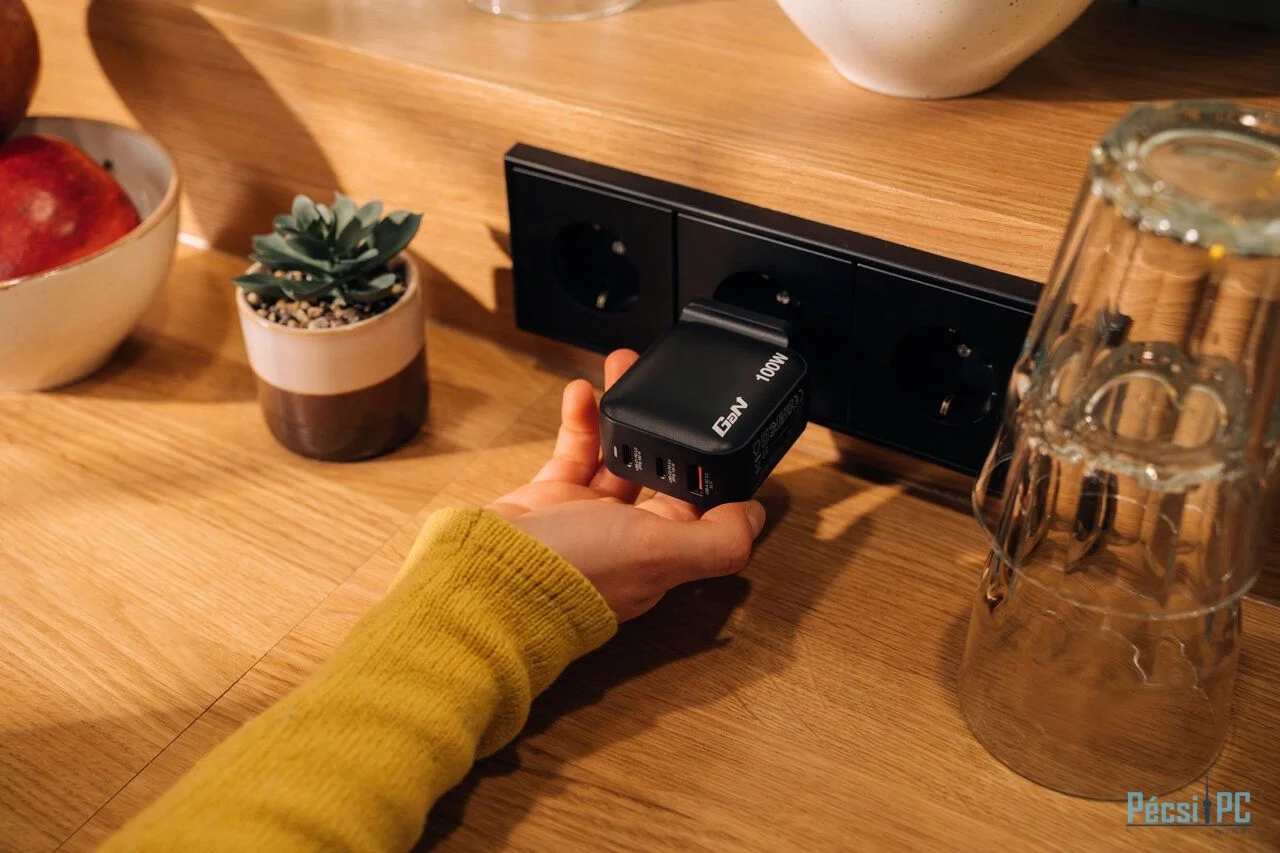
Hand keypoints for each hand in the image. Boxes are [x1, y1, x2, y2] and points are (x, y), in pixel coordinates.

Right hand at [487, 349, 766, 621]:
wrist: (483, 579)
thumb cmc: (567, 577)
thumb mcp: (658, 554)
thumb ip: (715, 538)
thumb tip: (756, 519)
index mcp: (660, 559)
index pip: (702, 509)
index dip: (709, 467)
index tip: (715, 427)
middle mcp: (626, 539)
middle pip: (659, 472)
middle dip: (666, 428)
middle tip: (667, 385)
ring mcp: (585, 519)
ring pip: (615, 454)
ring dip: (623, 412)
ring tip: (624, 369)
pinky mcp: (548, 501)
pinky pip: (572, 452)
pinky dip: (579, 421)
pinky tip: (582, 395)